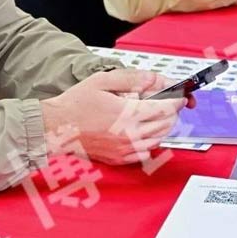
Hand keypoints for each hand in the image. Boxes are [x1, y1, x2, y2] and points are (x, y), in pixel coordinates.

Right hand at [40, 70, 187, 165]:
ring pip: (159, 140)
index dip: (177, 100)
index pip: (165, 109)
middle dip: (173, 112)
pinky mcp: (119, 158)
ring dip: (164, 127)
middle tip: (170, 103)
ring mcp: (125, 149)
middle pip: (166, 125)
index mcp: (127, 114)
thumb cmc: (75, 104)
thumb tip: (154, 78)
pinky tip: (145, 132)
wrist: (56, 127)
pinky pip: (146, 153)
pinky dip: (152, 142)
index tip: (179, 95)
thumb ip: (132, 79)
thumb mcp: (103, 81)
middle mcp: (129, 134)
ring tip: (158, 115)